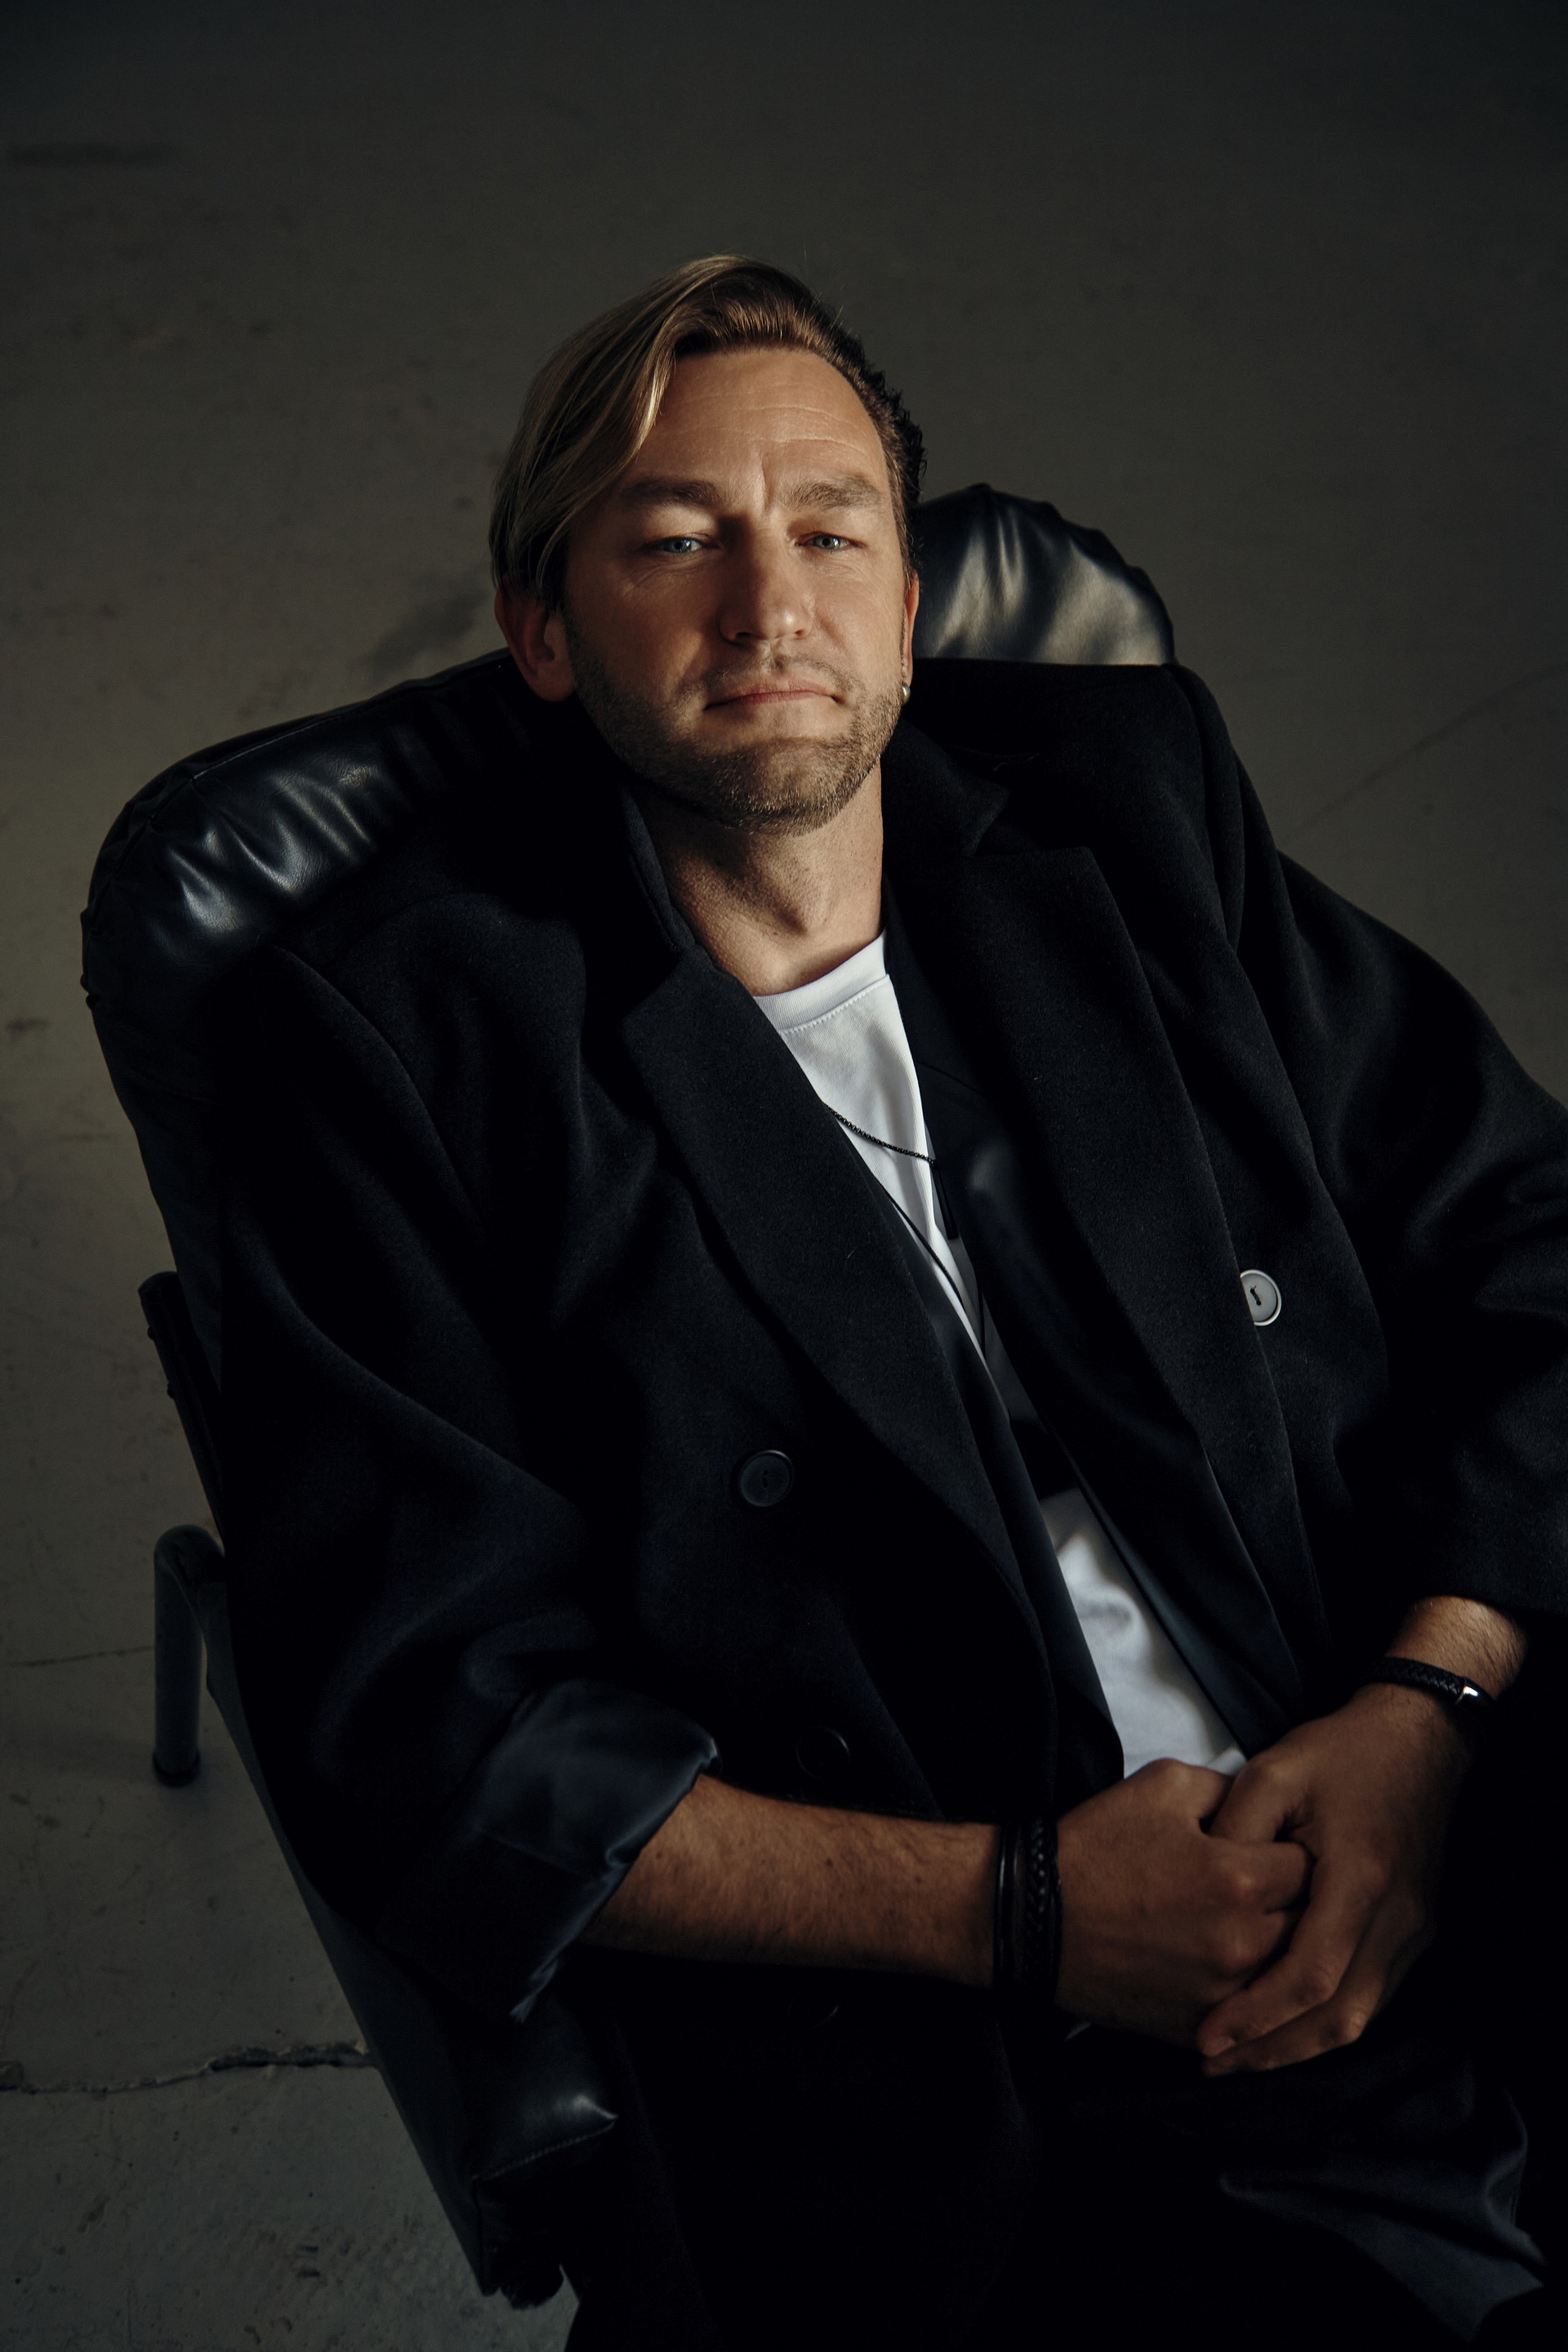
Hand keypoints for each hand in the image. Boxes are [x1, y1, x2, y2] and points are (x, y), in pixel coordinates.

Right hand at [1054, 1759, 1309, 2043]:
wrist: (1032, 1916)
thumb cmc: (1096, 1846)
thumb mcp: (1163, 1785)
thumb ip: (1231, 1789)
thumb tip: (1269, 1807)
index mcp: (1237, 1880)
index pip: (1312, 1866)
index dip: (1298, 1850)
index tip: (1279, 1847)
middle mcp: (1240, 1944)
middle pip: (1312, 1926)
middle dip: (1301, 1903)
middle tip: (1274, 1886)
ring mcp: (1221, 1995)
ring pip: (1291, 1978)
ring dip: (1284, 1951)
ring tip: (1257, 1924)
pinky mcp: (1198, 2028)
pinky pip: (1254, 2016)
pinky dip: (1254, 1994)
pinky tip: (1230, 1964)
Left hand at [1195, 1685, 1471, 2074]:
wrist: (1418, 1740)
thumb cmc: (1339, 1754)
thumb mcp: (1273, 1773)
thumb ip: (1235, 1831)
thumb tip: (1198, 1889)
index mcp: (1360, 1878)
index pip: (1311, 1974)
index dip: (1257, 2015)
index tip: (1207, 2036)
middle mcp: (1396, 1917)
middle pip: (1338, 2015)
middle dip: (1272, 2049)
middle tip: (1212, 2061)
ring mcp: (1413, 1931)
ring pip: (1358, 2017)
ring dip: (1298, 2045)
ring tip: (1237, 2056)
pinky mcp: (1414, 1934)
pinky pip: (1371, 1998)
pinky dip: (1325, 2021)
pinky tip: (1283, 2026)